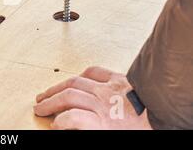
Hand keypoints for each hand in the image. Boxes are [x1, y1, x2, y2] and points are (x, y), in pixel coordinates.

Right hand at [33, 66, 151, 129]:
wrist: (168, 114)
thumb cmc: (145, 129)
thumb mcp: (114, 136)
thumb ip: (91, 129)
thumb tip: (73, 127)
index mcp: (103, 123)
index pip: (70, 119)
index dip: (57, 122)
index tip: (53, 125)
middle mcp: (103, 104)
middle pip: (68, 97)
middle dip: (49, 102)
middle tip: (39, 107)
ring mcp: (109, 89)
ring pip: (75, 82)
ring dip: (57, 87)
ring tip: (46, 92)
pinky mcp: (118, 79)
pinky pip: (95, 71)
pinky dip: (81, 74)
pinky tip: (75, 78)